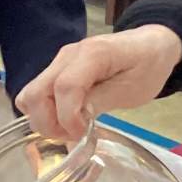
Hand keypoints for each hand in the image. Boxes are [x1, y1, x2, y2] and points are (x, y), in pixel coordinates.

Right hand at [16, 26, 181, 140]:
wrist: (151, 45)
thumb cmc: (148, 66)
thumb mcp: (133, 89)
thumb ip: (101, 101)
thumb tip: (75, 119)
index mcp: (92, 54)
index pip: (64, 88)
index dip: (67, 118)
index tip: (82, 135)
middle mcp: (67, 55)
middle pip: (35, 93)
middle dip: (48, 123)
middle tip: (72, 136)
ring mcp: (58, 62)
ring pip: (30, 95)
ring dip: (43, 119)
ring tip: (69, 130)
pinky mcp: (57, 70)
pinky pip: (38, 94)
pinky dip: (45, 113)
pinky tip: (66, 120)